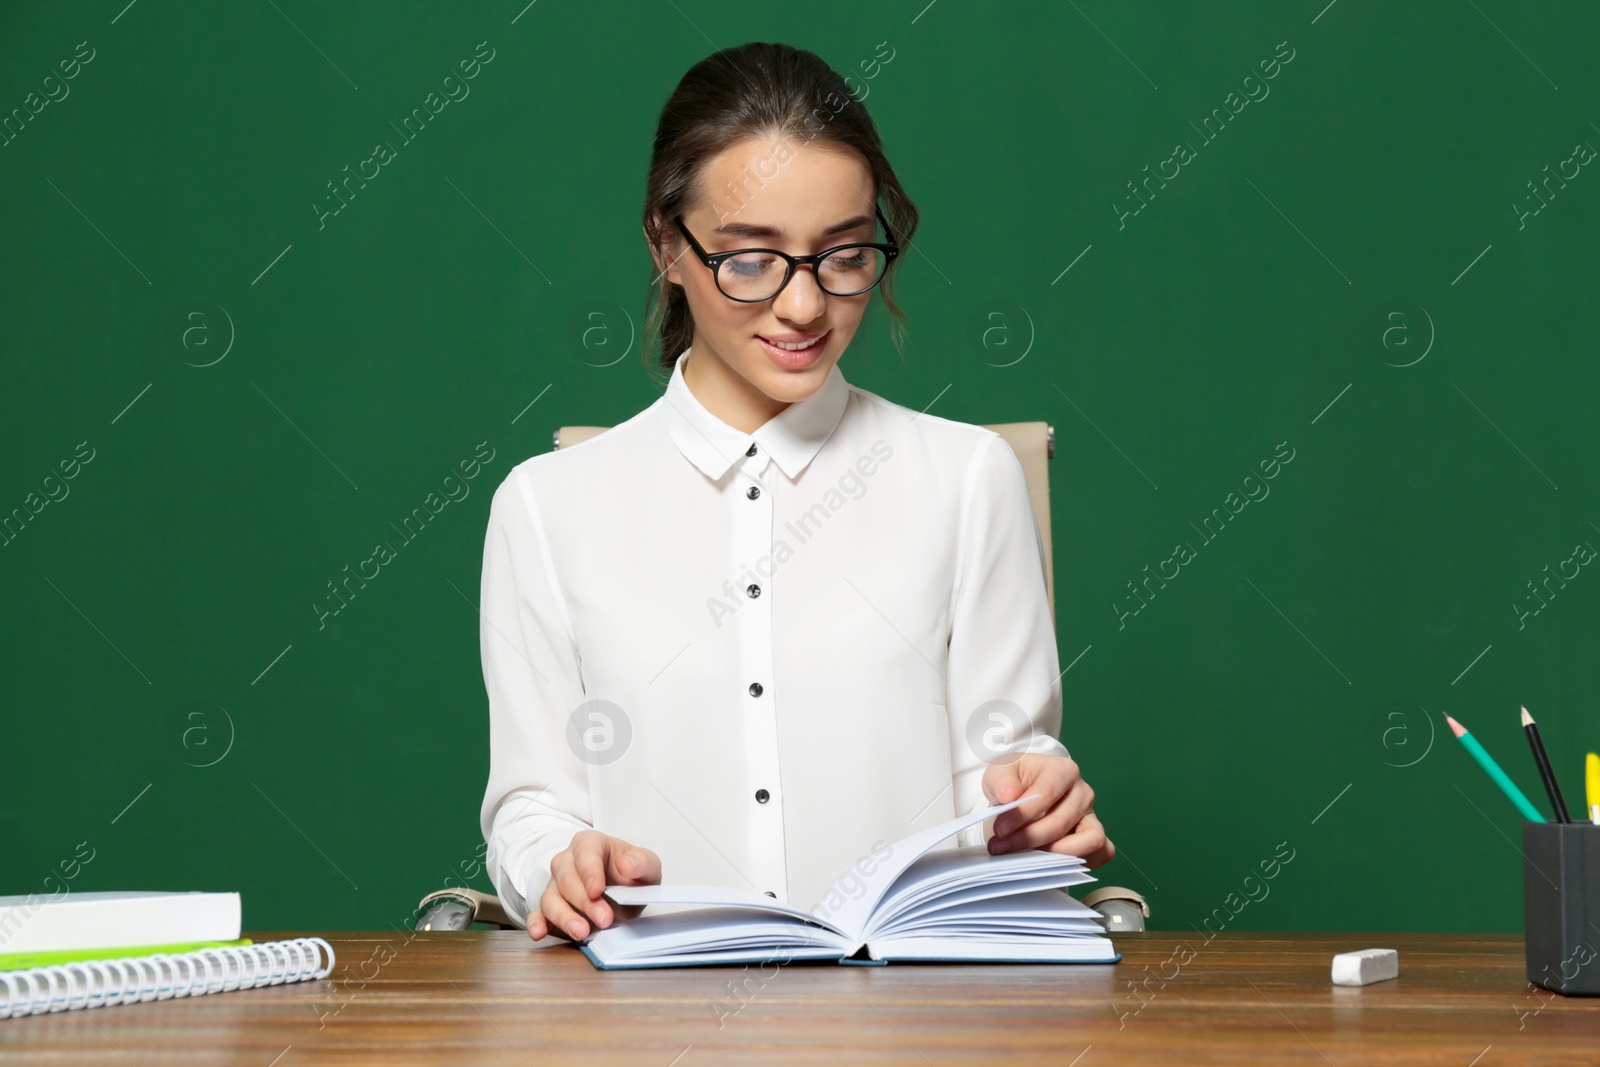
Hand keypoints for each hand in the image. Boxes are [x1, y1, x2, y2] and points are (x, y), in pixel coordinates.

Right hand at [528, 830, 660, 941]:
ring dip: (564, 916)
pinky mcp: (549, 908)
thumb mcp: (647, 865)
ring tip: (581, 932)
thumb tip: (625, 864)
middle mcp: (567, 862)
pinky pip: (536, 914)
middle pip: (567, 879)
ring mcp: (555, 885)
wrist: (624, 893)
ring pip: (550, 898)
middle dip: (584, 901)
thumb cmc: (631, 874)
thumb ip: (641, 863)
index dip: (590, 872)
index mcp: (590, 844)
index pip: (585, 853)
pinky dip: (536, 924)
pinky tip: (539, 933)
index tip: (598, 890)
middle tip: (604, 919)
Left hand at [981, 754, 1113, 868]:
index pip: (1046, 794)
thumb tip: (1010, 796)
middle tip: (1002, 846)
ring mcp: (1092, 816)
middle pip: (1060, 823)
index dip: (1022, 815)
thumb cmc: (1015, 781)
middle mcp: (1083, 792)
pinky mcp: (1094, 836)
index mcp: (1063, 770)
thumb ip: (1002, 782)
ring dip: (1054, 855)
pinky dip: (1078, 863)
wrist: (1022, 791)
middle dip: (1029, 839)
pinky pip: (1101, 853)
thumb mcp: (1000, 772)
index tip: (1000, 829)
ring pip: (1087, 841)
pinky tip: (1047, 863)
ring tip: (1025, 856)